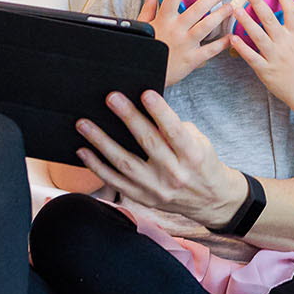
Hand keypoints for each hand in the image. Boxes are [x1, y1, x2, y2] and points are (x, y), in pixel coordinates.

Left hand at [73, 90, 247, 230]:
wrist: (210, 200)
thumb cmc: (201, 162)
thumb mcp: (200, 143)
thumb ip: (176, 128)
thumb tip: (145, 108)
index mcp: (193, 156)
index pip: (175, 132)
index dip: (160, 112)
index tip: (145, 93)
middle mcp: (174, 174)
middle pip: (148, 143)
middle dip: (128, 118)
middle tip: (111, 97)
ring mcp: (156, 189)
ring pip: (125, 163)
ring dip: (102, 141)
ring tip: (84, 124)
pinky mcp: (143, 198)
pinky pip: (115, 182)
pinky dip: (97, 166)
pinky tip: (83, 150)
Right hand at [139, 0, 232, 86]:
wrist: (144, 75)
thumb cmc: (145, 50)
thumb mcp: (142, 27)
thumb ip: (148, 9)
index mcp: (163, 20)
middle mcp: (175, 30)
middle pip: (196, 9)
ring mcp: (185, 44)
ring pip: (206, 26)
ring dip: (220, 15)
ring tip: (230, 7)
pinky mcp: (191, 59)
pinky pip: (210, 50)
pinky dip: (222, 44)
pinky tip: (231, 37)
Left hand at [228, 0, 293, 109]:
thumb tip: (292, 21)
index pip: (291, 11)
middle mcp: (285, 43)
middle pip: (269, 18)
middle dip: (257, 1)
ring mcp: (275, 57)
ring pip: (257, 34)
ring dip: (245, 20)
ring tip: (236, 8)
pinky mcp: (266, 70)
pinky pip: (251, 56)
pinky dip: (241, 47)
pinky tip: (232, 38)